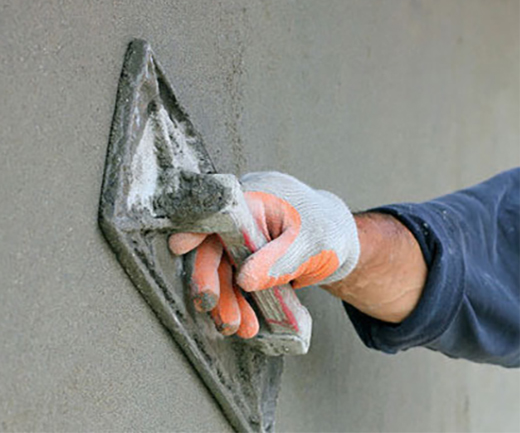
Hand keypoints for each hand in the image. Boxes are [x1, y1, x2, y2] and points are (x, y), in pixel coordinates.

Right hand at [169, 171, 359, 337]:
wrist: (341, 242)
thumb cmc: (327, 229)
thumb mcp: (311, 244)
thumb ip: (279, 260)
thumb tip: (245, 280)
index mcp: (256, 197)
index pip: (219, 210)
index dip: (196, 226)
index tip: (181, 247)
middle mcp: (243, 216)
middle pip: (214, 245)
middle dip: (212, 280)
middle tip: (213, 307)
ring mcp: (242, 238)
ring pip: (222, 268)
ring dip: (226, 299)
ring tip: (237, 326)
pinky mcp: (245, 258)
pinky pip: (234, 280)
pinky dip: (239, 301)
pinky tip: (246, 321)